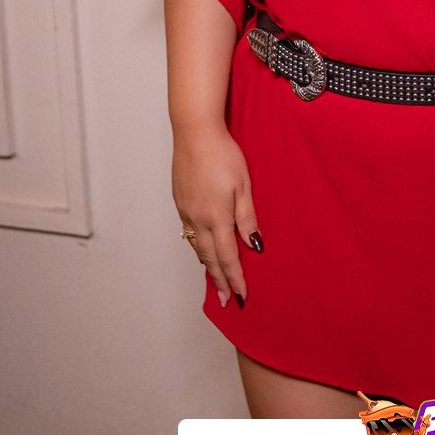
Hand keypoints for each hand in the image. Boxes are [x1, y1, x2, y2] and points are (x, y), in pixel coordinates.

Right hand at [173, 122, 260, 307]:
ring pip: (197, 247)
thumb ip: (247, 217)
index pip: (228, 257)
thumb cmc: (223, 155)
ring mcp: (186, 211)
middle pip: (210, 258)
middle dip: (219, 281)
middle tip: (226, 300)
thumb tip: (254, 245)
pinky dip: (198, 247)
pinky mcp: (180, 202)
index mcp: (217, 217)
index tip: (241, 295)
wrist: (195, 133)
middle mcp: (198, 219)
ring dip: (207, 266)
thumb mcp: (243, 185)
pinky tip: (203, 249)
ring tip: (215, 281)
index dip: (235, 278)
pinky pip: (190, 233)